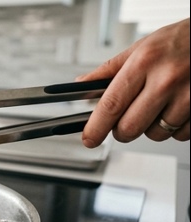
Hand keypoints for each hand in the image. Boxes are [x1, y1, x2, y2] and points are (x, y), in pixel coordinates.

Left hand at [76, 18, 189, 147]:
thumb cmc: (182, 40)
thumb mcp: (142, 47)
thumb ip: (110, 69)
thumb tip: (83, 84)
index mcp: (145, 62)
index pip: (111, 104)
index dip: (96, 127)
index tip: (89, 139)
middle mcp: (167, 80)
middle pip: (130, 127)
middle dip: (121, 131)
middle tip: (123, 122)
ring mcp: (189, 97)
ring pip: (156, 134)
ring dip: (151, 127)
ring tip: (158, 105)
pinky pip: (180, 135)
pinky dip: (175, 128)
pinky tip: (176, 108)